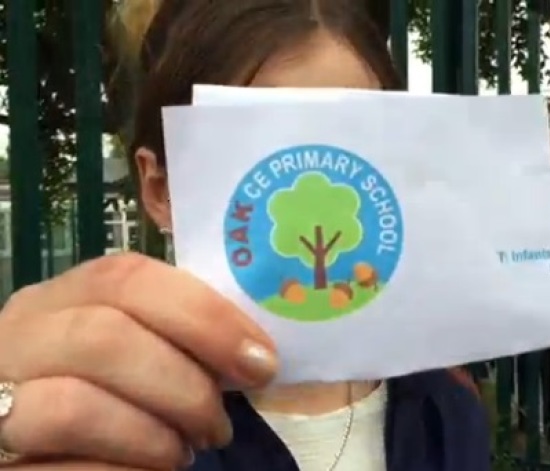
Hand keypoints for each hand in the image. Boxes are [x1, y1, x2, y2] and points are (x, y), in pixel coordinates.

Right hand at [0, 253, 277, 469]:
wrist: (52, 451)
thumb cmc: (110, 393)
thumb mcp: (135, 349)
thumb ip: (175, 336)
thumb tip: (254, 353)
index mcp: (57, 299)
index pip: (128, 278)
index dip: (205, 318)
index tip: (259, 362)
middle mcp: (16, 340)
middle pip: (104, 337)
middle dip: (184, 385)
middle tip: (219, 424)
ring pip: (73, 407)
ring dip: (152, 436)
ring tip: (182, 452)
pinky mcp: (3, 463)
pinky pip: (62, 470)